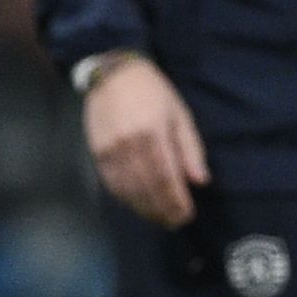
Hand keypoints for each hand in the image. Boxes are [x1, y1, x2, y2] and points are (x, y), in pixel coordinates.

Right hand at [82, 52, 210, 228]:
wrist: (112, 74)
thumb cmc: (153, 92)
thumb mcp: (179, 114)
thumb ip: (190, 149)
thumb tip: (199, 181)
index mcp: (154, 132)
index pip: (167, 177)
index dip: (177, 201)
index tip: (187, 215)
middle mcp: (129, 143)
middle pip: (147, 187)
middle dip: (163, 210)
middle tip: (175, 223)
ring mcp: (110, 149)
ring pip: (128, 189)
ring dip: (144, 208)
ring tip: (159, 218)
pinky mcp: (97, 152)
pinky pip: (112, 183)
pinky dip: (125, 198)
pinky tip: (137, 204)